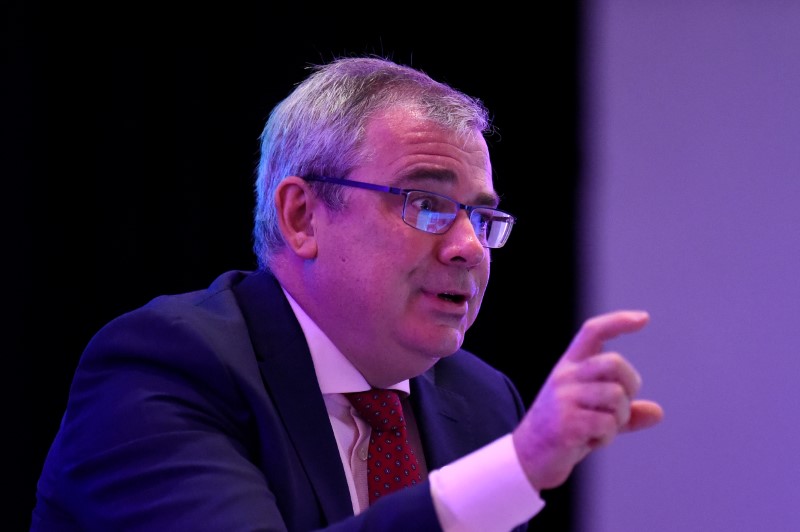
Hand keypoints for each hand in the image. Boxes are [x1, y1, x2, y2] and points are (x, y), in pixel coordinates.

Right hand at [512, 310, 663, 490]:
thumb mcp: (594, 414)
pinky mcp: (566, 423)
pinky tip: (592, 440)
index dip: (619, 321)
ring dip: (620, 417)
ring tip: (603, 428)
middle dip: (630, 384)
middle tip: (621, 405)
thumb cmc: (565, 429)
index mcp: (569, 366)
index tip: (643, 318)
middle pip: (614, 362)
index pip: (593, 331)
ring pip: (616, 396)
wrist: (529, 455)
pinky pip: (608, 424)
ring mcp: (563, 398)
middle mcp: (565, 376)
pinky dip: (608, 436)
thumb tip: (657, 413)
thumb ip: (625, 412)